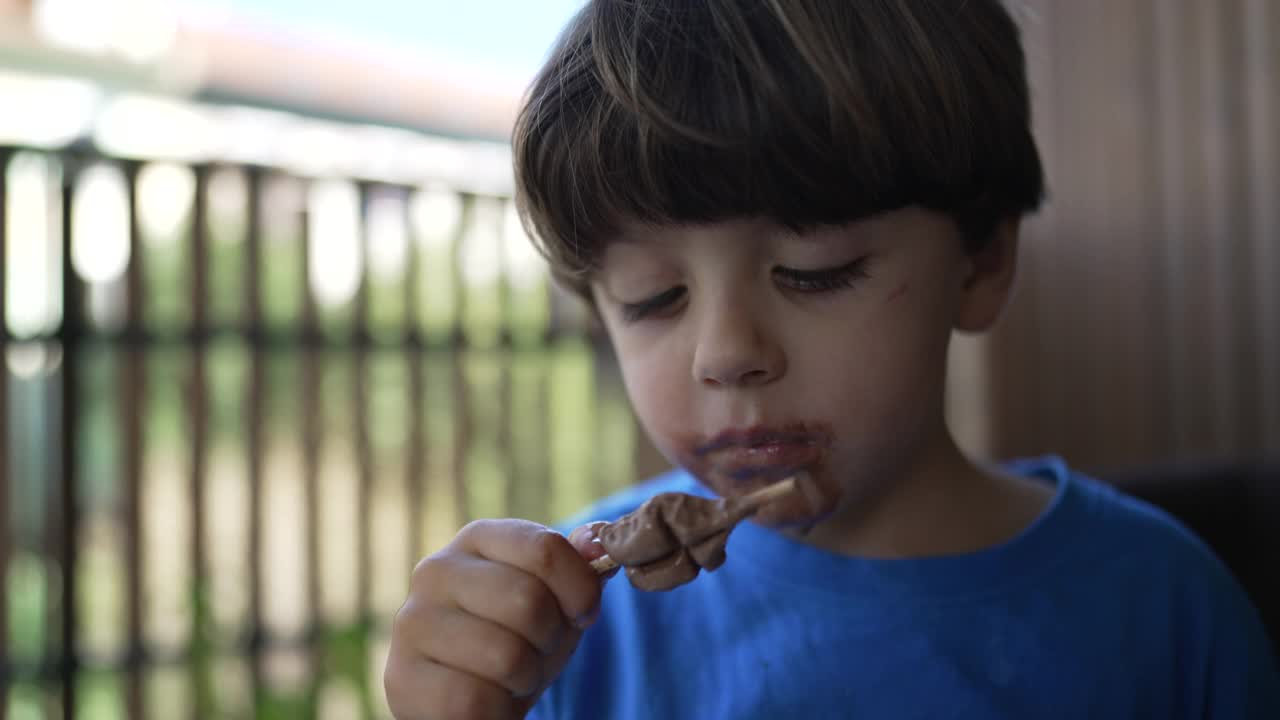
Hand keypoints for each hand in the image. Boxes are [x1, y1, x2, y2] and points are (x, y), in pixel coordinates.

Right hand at [384, 519, 610, 718]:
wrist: (463, 694)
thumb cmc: (516, 636)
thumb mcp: (554, 598)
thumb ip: (577, 566)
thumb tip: (597, 540)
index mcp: (477, 539)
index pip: (544, 549)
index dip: (580, 591)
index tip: (582, 614)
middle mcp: (436, 571)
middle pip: (527, 601)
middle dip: (550, 639)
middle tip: (537, 650)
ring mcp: (413, 623)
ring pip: (505, 655)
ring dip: (525, 677)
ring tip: (511, 675)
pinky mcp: (401, 678)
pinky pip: (473, 700)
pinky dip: (497, 710)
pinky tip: (488, 701)